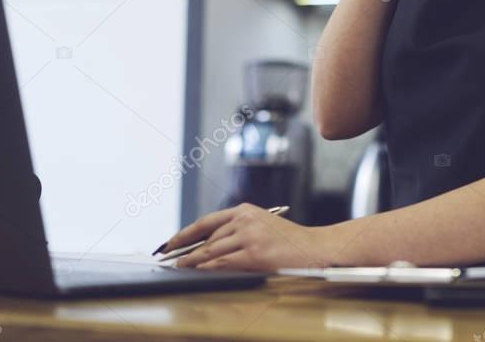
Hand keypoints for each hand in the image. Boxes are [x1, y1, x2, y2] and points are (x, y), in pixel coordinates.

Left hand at [159, 203, 336, 270]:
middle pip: (207, 238)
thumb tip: (206, 249)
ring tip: (181, 269)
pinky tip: (199, 273)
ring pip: (211, 251)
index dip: (184, 233)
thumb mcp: (261, 227)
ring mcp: (249, 235)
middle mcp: (245, 219)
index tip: (169, 243)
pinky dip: (207, 269)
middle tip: (171, 262)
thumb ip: (236, 233)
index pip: (206, 222)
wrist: (315, 247)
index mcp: (244, 211)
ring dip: (193, 262)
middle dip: (186, 251)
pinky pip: (223, 263)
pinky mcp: (254, 253)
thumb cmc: (289, 241)